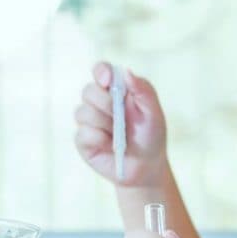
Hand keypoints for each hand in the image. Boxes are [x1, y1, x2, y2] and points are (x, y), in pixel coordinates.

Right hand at [75, 62, 166, 185]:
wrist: (146, 166)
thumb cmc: (151, 136)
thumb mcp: (153, 112)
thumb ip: (143, 90)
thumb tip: (126, 71)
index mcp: (116, 90)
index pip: (101, 70)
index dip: (101, 72)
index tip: (108, 81)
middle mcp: (99, 103)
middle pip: (88, 91)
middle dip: (106, 104)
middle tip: (121, 116)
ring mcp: (89, 121)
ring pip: (83, 112)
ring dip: (105, 124)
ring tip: (119, 136)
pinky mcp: (83, 140)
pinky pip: (83, 133)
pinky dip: (100, 139)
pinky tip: (111, 147)